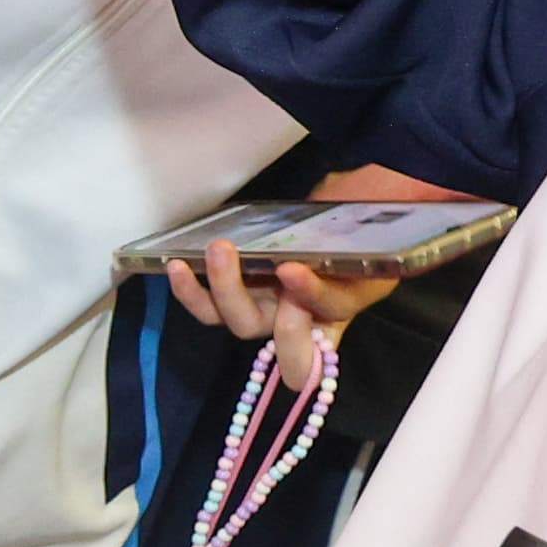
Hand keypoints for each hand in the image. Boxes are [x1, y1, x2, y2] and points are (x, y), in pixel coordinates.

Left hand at [156, 165, 460, 337]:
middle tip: (242, 254)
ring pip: (238, 321)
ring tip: (217, 248)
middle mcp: (304, 319)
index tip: (293, 269)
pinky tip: (177, 264)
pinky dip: (192, 291)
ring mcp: (269, 311)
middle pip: (278, 332)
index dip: (311, 301)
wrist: (343, 215)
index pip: (333, 311)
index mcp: (343, 305)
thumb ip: (357, 233)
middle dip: (257, 299)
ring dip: (220, 289)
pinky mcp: (240, 299)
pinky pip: (212, 309)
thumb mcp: (370, 229)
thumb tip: (344, 213)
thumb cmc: (359, 225)